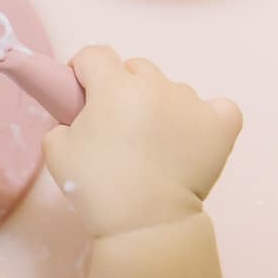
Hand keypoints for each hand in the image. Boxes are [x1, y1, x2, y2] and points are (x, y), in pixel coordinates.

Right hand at [43, 46, 241, 236]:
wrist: (144, 222)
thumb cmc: (96, 186)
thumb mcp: (55, 150)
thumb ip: (63, 122)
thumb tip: (78, 119)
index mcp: (114, 87)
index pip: (94, 55)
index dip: (82, 70)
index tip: (80, 91)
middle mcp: (156, 85)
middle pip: (135, 68)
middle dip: (122, 87)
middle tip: (116, 124)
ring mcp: (193, 102)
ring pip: (171, 89)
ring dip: (159, 105)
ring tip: (153, 142)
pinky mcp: (222, 123)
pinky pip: (216, 107)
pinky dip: (205, 117)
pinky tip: (191, 137)